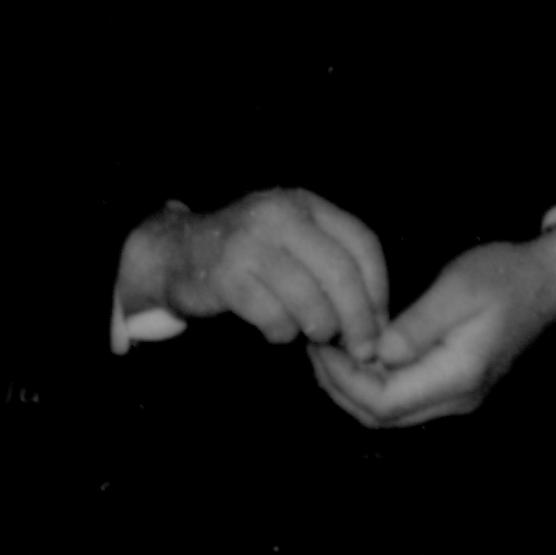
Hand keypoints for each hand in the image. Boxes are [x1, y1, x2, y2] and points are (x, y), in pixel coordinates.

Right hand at [122, 188, 389, 359]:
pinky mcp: (226, 274)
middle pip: (340, 273)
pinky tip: (275, 331)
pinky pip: (272, 315)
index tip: (379, 322)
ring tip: (311, 335)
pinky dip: (281, 332)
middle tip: (362, 349)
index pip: (362, 244)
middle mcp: (280, 215)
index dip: (378, 289)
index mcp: (305, 205)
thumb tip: (378, 324)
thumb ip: (332, 268)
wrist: (176, 251)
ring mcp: (250, 242)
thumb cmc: (249, 256)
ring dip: (318, 328)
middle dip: (358, 319)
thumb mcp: (293, 243)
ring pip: (309, 299)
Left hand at [308, 232, 555, 428]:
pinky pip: (402, 396)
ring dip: (353, 385)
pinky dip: (372, 379)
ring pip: (388, 411)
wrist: (548, 280)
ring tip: (330, 345)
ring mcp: (456, 396)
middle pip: (380, 416)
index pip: (382, 402)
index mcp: (456, 376)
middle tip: (317, 344)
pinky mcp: (453, 385)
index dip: (343, 379)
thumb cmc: (505, 276)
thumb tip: (376, 352)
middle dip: (339, 385)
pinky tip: (359, 347)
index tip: (322, 343)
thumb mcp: (458, 288)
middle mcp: (456, 398)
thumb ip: (417, 325)